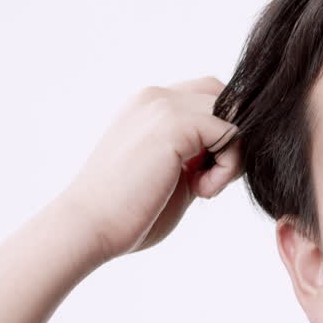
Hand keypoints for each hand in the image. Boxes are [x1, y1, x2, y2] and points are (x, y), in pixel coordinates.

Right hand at [56, 76, 242, 262]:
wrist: (87, 226)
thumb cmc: (122, 212)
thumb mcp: (167, 172)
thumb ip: (196, 154)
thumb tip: (233, 150)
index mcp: (148, 106)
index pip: (208, 97)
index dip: (220, 134)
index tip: (201, 175)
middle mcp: (155, 97)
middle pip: (227, 98)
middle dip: (231, 140)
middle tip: (208, 179)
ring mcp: (164, 106)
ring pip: (236, 113)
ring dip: (232, 155)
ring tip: (203, 187)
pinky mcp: (175, 124)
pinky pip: (233, 133)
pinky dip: (228, 167)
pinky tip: (200, 190)